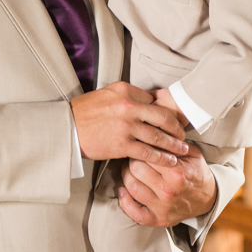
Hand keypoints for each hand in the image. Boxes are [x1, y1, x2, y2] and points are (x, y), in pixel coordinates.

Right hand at [70, 81, 188, 166]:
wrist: (67, 128)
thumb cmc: (84, 112)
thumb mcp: (106, 94)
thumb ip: (127, 96)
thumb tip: (147, 101)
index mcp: (125, 91)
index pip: (154, 101)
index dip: (167, 112)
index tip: (174, 120)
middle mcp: (129, 106)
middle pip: (163, 117)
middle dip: (177, 128)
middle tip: (183, 135)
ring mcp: (126, 126)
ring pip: (158, 136)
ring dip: (174, 144)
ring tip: (182, 149)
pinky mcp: (122, 145)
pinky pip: (148, 152)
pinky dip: (161, 157)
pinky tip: (170, 161)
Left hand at [118, 145, 217, 227]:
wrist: (208, 198)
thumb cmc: (196, 173)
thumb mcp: (191, 153)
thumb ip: (173, 142)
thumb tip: (152, 130)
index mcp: (176, 173)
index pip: (146, 154)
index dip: (140, 147)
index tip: (140, 145)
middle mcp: (168, 191)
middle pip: (134, 169)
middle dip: (132, 160)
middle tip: (134, 157)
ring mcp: (162, 207)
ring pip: (131, 187)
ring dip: (126, 177)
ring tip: (130, 171)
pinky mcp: (158, 220)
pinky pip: (134, 213)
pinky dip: (125, 202)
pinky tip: (123, 191)